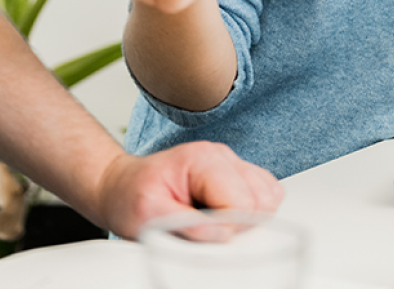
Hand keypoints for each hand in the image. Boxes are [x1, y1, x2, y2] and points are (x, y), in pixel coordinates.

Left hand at [97, 143, 283, 239]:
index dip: (227, 228)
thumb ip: (188, 224)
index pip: (242, 201)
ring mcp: (232, 164)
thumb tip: (224, 235)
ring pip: (270, 197)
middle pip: (262, 199)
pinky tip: (223, 219)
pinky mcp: (236, 176)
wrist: (123, 186)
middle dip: (240, 225)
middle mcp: (223, 156)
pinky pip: (264, 196)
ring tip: (214, 224)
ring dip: (248, 219)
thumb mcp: (148, 214)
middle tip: (206, 231)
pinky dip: (250, 214)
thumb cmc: (132, 197)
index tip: (203, 236)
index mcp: (204, 159)